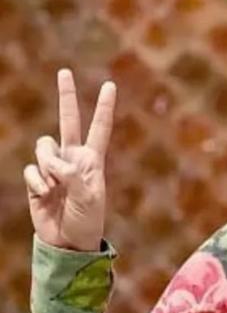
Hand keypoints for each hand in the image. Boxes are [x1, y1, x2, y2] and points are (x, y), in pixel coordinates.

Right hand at [23, 69, 116, 251]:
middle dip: (66, 96)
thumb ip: (75, 177)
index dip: (104, 107)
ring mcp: (53, 166)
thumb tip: (56, 163)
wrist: (68, 241)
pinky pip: (32, 168)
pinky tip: (45, 195)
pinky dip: (37, 181)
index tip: (109, 85)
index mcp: (93, 160)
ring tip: (56, 188)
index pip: (100, 128)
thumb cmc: (87, 221)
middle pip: (68, 121)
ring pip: (43, 146)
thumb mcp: (89, 199)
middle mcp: (73, 157)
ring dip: (48, 166)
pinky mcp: (36, 178)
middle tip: (65, 71)